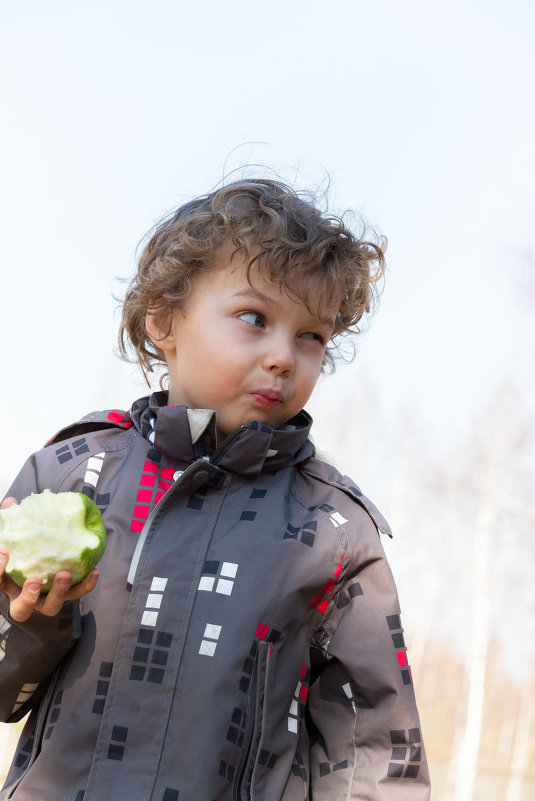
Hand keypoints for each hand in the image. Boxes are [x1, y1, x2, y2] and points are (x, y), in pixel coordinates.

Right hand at [0, 497, 99, 621]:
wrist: (41, 559)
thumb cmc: (22, 548)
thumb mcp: (13, 537)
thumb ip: (9, 522)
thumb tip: (11, 502)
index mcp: (7, 583)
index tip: (4, 552)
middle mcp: (23, 597)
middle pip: (22, 610)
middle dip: (28, 597)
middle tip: (35, 580)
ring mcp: (44, 599)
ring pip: (51, 607)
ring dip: (59, 593)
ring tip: (65, 574)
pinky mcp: (65, 595)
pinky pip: (76, 593)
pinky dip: (85, 585)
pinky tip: (94, 571)